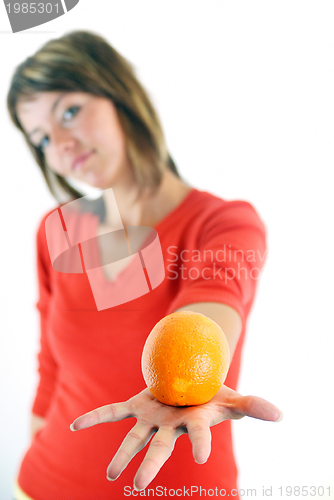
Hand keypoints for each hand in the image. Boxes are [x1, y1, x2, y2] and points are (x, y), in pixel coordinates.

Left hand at [70, 386, 282, 490]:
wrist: (191, 383)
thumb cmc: (213, 395)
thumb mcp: (232, 398)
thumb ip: (252, 406)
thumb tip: (280, 415)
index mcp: (194, 423)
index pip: (199, 435)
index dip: (200, 443)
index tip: (201, 457)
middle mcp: (170, 426)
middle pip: (159, 447)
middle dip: (150, 464)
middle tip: (140, 485)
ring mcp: (151, 417)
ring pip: (134, 436)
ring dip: (122, 454)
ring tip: (110, 475)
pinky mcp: (136, 405)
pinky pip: (112, 411)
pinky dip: (94, 417)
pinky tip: (73, 426)